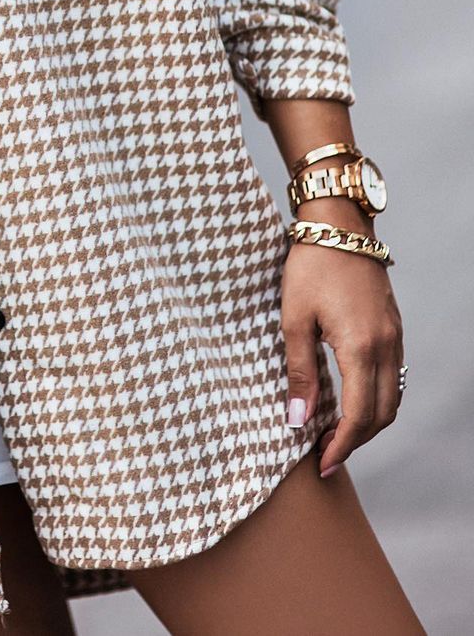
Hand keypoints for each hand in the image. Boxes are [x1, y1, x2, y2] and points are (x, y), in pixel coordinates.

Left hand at [281, 234, 404, 478]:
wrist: (338, 224)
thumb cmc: (310, 266)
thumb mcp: (293, 319)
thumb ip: (299, 372)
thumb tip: (297, 419)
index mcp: (361, 347)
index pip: (359, 416)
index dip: (341, 446)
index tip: (320, 462)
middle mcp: (386, 346)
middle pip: (382, 414)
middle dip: (356, 441)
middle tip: (325, 454)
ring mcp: (394, 336)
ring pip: (392, 397)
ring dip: (369, 423)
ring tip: (336, 433)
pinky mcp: (393, 327)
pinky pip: (393, 376)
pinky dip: (376, 398)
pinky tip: (351, 400)